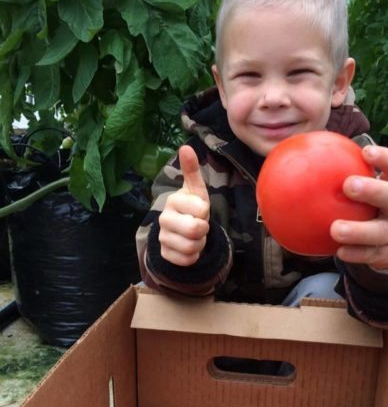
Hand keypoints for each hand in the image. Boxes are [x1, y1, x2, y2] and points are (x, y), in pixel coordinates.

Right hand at [158, 145, 209, 265]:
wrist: (181, 230)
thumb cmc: (191, 208)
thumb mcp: (196, 190)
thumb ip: (192, 171)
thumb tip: (186, 147)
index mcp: (173, 200)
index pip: (201, 209)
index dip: (206, 212)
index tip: (200, 210)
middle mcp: (164, 218)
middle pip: (195, 230)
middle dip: (204, 230)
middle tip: (199, 225)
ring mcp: (162, 237)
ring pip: (192, 247)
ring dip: (199, 243)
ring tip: (194, 236)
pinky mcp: (164, 254)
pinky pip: (187, 260)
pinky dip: (193, 256)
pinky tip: (188, 247)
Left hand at [330, 145, 387, 269]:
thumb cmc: (365, 209)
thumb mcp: (359, 194)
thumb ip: (335, 177)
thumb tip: (291, 162)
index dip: (386, 159)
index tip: (366, 152)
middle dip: (374, 190)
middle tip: (348, 185)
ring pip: (381, 232)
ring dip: (359, 230)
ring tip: (336, 230)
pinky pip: (372, 255)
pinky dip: (356, 254)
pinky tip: (338, 251)